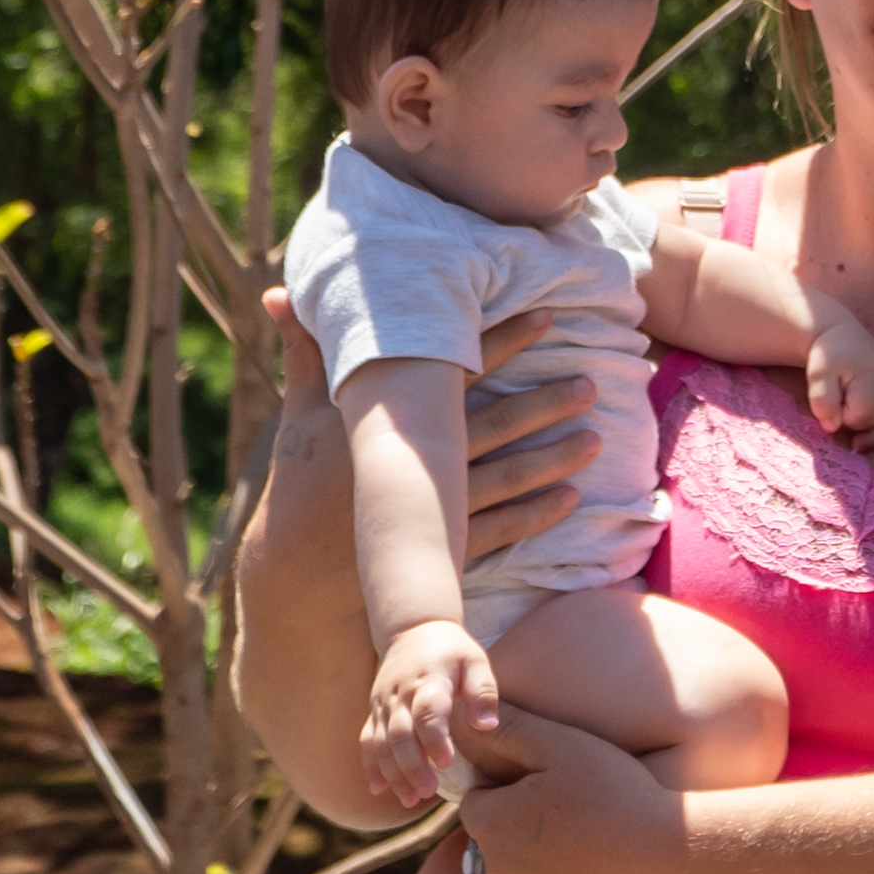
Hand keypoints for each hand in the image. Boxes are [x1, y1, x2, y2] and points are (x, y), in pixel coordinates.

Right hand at [265, 289, 603, 560]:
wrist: (293, 584)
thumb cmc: (297, 486)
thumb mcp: (300, 415)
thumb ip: (304, 351)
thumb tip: (276, 290)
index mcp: (382, 421)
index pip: (455, 372)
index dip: (503, 342)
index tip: (547, 315)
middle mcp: (410, 463)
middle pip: (493, 424)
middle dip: (544, 402)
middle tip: (592, 381)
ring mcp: (428, 511)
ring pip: (504, 478)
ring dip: (553, 458)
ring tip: (597, 438)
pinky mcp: (438, 551)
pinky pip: (498, 530)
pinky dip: (535, 514)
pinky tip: (569, 496)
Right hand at [364, 617, 499, 807]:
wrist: (412, 631)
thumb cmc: (452, 650)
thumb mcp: (476, 661)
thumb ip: (483, 691)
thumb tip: (488, 726)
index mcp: (430, 679)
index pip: (428, 711)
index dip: (435, 738)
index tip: (447, 762)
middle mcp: (402, 693)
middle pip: (400, 734)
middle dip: (412, 765)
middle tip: (428, 791)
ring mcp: (384, 703)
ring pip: (380, 743)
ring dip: (393, 773)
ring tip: (411, 800)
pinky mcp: (375, 711)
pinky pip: (367, 740)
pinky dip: (370, 766)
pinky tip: (378, 789)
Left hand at [455, 703, 678, 873]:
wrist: (661, 857)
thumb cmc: (609, 793)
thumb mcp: (558, 745)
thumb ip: (510, 729)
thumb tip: (472, 718)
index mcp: (490, 823)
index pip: (475, 796)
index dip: (506, 780)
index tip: (545, 774)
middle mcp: (495, 866)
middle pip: (496, 828)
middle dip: (521, 811)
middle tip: (569, 794)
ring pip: (520, 855)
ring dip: (540, 840)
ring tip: (586, 820)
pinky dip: (561, 864)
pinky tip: (593, 849)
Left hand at [805, 316, 873, 451]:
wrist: (839, 333)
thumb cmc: (828, 355)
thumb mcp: (817, 376)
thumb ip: (822, 402)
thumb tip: (833, 428)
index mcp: (872, 379)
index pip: (861, 417)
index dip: (842, 418)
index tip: (830, 406)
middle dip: (857, 425)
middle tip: (836, 416)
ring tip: (858, 444)